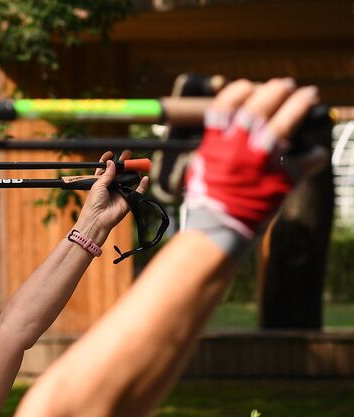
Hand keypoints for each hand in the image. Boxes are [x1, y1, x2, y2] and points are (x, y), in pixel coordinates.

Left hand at [74, 149, 148, 241]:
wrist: (98, 219)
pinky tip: (145, 178)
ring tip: (137, 163)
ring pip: (130, 179)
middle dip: (125, 163)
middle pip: (120, 172)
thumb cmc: (93, 203)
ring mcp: (121, 192)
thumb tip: (111, 162)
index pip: (106, 169)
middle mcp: (112, 186)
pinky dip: (143, 184)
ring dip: (134, 171)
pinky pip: (138, 191)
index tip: (112, 153)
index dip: (109, 161)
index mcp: (101, 182)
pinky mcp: (128, 200)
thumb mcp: (98, 185)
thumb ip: (107, 174)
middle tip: (129, 154)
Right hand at [184, 78, 321, 254]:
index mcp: (217, 144)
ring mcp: (264, 161)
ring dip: (299, 105)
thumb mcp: (202, 167)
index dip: (238, 91)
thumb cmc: (207, 201)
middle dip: (275, 92)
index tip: (248, 86)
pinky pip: (308, 159)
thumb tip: (229, 129)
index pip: (226, 106)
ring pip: (287, 123)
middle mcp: (241, 147)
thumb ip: (217, 145)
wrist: (218, 230)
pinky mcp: (284, 177)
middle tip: (286, 85)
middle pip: (260, 107)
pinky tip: (315, 153)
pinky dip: (314, 154)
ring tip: (308, 96)